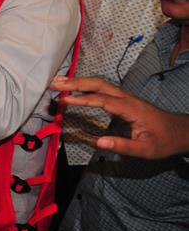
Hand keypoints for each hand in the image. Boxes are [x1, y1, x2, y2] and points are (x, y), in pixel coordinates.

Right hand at [52, 76, 188, 159]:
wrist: (179, 131)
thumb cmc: (163, 141)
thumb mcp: (146, 150)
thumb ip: (123, 146)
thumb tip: (98, 142)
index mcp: (130, 108)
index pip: (102, 100)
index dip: (82, 99)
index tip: (64, 100)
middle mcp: (126, 98)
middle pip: (98, 84)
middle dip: (75, 82)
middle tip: (54, 83)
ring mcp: (124, 96)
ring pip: (99, 83)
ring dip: (78, 81)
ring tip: (58, 82)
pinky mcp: (122, 98)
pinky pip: (101, 87)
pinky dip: (85, 85)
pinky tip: (74, 88)